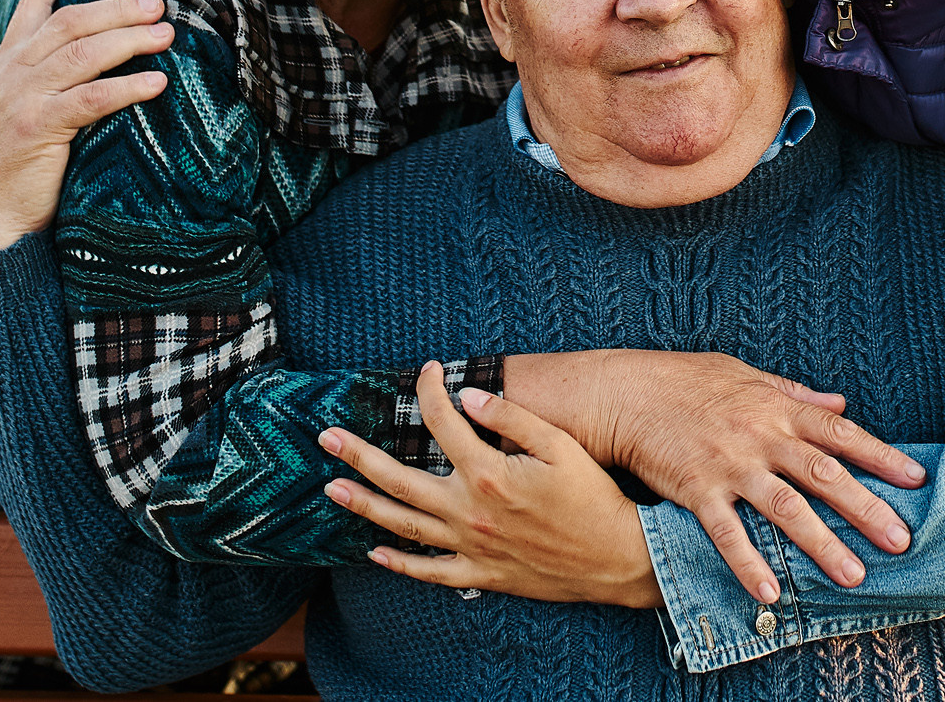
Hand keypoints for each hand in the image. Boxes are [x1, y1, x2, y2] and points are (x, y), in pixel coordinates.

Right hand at [0, 0, 175, 260]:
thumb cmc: (19, 165)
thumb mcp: (19, 110)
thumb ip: (33, 77)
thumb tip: (51, 47)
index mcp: (7, 64)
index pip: (32, 6)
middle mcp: (10, 73)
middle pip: (70, 24)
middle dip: (117, 10)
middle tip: (157, 5)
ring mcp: (21, 99)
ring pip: (83, 55)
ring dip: (129, 41)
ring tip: (167, 36)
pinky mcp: (36, 128)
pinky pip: (90, 99)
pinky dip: (127, 87)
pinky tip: (157, 83)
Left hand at [321, 363, 661, 608]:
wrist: (618, 557)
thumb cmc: (594, 497)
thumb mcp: (560, 445)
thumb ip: (512, 418)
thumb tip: (469, 396)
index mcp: (488, 474)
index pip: (442, 423)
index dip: (429, 391)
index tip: (426, 370)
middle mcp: (470, 512)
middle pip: (399, 480)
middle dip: (358, 455)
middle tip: (326, 438)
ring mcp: (472, 547)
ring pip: (404, 526)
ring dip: (364, 506)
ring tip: (332, 489)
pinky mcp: (481, 574)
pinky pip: (430, 572)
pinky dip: (400, 563)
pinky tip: (375, 552)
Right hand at [505, 349, 922, 603]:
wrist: (625, 391)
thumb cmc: (684, 381)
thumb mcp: (744, 374)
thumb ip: (794, 393)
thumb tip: (841, 403)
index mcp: (777, 407)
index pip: (840, 433)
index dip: (880, 456)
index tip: (916, 479)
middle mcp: (760, 435)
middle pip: (824, 475)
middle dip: (866, 509)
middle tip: (901, 541)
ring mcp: (729, 463)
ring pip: (785, 508)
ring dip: (821, 544)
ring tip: (853, 576)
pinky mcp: (695, 488)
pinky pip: (727, 532)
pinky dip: (749, 562)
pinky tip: (770, 592)